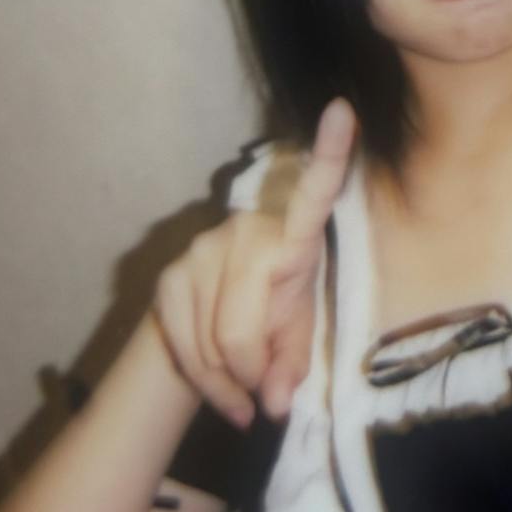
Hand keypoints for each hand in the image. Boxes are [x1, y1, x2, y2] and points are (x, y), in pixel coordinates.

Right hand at [152, 100, 354, 426]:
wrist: (220, 322)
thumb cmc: (279, 319)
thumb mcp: (300, 339)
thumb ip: (292, 367)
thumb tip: (272, 402)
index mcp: (295, 239)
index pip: (315, 196)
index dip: (330, 156)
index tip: (343, 109)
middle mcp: (246, 233)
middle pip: (239, 331)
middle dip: (250, 373)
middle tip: (262, 392)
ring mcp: (201, 253)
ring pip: (209, 347)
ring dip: (225, 382)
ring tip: (243, 387)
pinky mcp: (169, 278)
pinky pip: (183, 348)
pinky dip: (202, 381)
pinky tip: (219, 384)